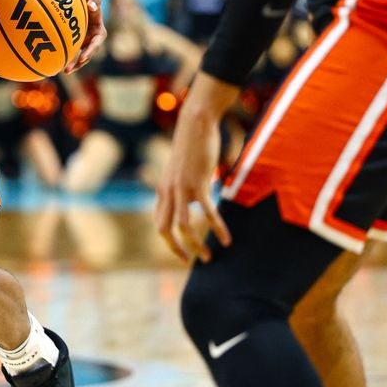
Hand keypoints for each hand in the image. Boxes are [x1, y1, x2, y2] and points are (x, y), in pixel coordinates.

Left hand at [66, 0, 104, 73]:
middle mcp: (93, 39)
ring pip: (80, 57)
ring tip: (64, 71)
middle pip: (88, 54)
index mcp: (99, 31)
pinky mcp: (76, 42)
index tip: (82, 57)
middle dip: (79, 63)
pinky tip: (56, 64)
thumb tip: (92, 6)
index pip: (97, 43)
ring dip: (73, 65)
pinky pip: (72, 51)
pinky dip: (66, 58)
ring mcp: (84, 41)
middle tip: (68, 70)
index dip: (90, 51)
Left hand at [154, 102, 230, 262]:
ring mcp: (182, 189)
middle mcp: (168, 192)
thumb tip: (190, 196)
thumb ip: (180, 185)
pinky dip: (217, 228)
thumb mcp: (180, 169)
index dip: (168, 240)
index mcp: (163, 190)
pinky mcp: (198, 183)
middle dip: (176, 249)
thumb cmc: (190, 146)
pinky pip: (207, 212)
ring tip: (209, 257)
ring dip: (196, 245)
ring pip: (184, 226)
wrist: (194, 125)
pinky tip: (226, 239)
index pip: (160, 222)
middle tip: (191, 261)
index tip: (182, 251)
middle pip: (164, 229)